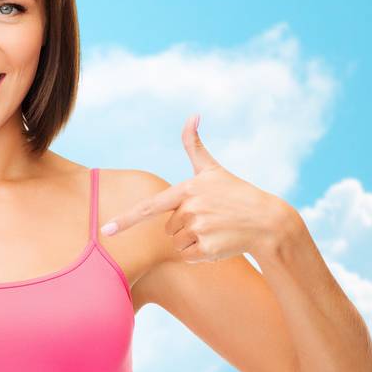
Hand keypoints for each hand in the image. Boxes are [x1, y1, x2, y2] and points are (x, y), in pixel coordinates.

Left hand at [101, 114, 299, 261]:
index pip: (149, 207)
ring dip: (192, 241)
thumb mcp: (213, 169)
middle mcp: (190, 209)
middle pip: (168, 228)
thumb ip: (194, 145)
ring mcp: (198, 230)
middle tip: (210, 218)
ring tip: (215, 230)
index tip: (105, 230)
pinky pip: (188, 256)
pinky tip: (219, 242)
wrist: (266, 221)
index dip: (125, 220)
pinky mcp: (207, 249)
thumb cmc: (236, 193)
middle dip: (185, 227)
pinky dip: (200, 255)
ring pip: (177, 244)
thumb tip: (192, 114)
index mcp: (187, 189)